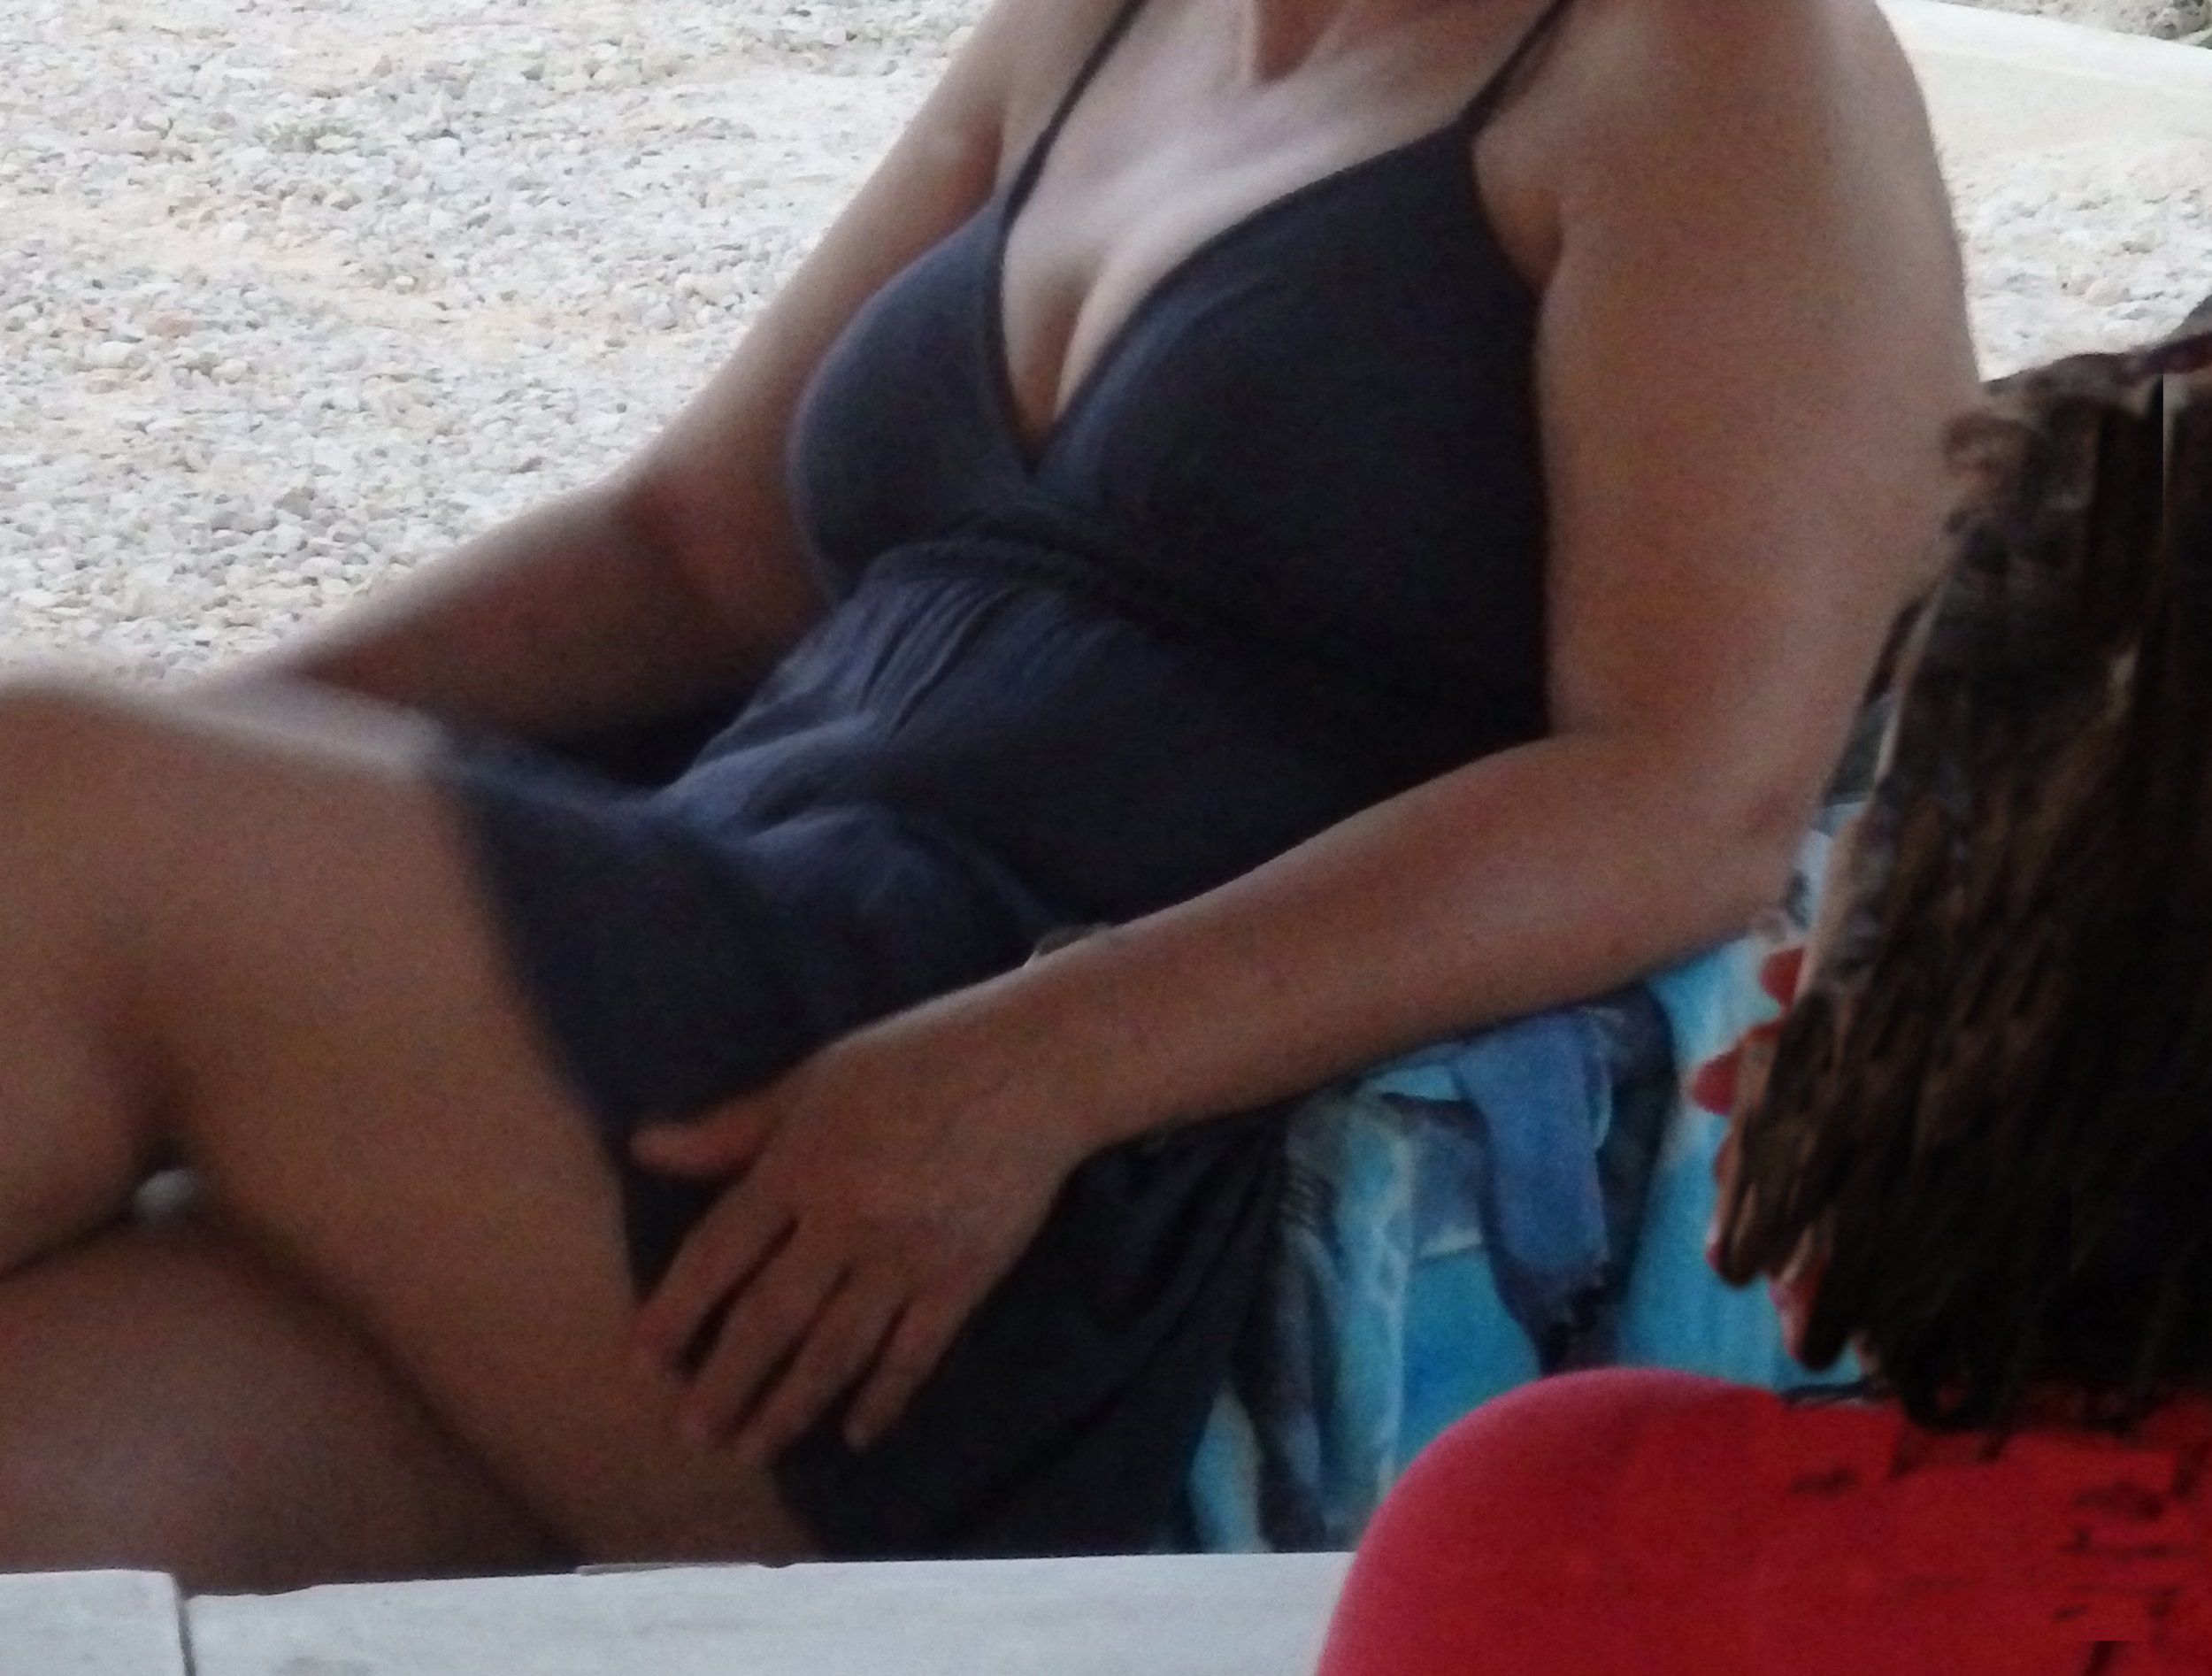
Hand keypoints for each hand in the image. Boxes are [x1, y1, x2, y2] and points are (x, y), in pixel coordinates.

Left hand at [628, 1007, 1085, 1464]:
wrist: (1035, 1069)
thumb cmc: (917, 1058)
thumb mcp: (814, 1079)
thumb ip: (731, 1129)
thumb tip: (643, 1149)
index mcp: (801, 1165)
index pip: (720, 1252)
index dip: (678, 1309)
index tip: (646, 1359)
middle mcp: (845, 1221)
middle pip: (770, 1318)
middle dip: (725, 1383)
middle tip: (692, 1433)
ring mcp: (907, 1257)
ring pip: (835, 1350)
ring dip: (788, 1407)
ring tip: (750, 1449)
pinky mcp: (962, 1280)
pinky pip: (913, 1355)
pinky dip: (883, 1399)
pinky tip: (855, 1433)